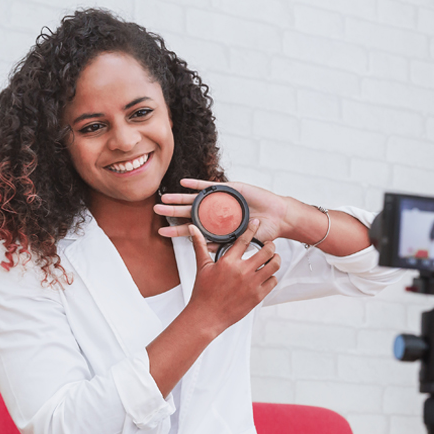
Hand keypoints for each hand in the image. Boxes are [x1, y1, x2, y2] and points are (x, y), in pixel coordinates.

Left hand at [154, 178, 291, 242]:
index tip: (161, 233)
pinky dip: (196, 184)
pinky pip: (210, 186)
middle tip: (156, 211)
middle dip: (172, 212)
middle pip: (189, 212)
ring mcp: (221, 201)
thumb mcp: (241, 242)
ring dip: (180, 198)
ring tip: (164, 198)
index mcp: (216, 227)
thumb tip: (206, 249)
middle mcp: (215, 213)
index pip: (192, 230)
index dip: (177, 231)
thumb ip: (224, 244)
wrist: (278, 218)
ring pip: (195, 198)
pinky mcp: (229, 189)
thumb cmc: (262, 232)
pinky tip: (183, 183)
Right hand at [184, 218, 280, 336]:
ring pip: (274, 265)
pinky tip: (267, 275)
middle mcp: (242, 271)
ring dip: (275, 259)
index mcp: (228, 262)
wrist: (207, 316)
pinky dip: (272, 276)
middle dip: (271, 245)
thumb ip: (200, 245)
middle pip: (267, 251)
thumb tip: (193, 228)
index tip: (258, 223)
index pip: (244, 240)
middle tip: (269, 245)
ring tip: (272, 258)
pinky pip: (273, 281)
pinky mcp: (258, 296)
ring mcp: (252, 284)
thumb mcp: (202, 267)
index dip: (252, 229)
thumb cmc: (203, 292)